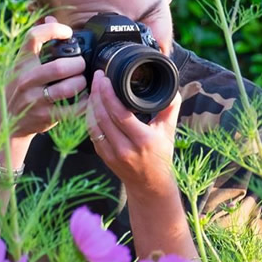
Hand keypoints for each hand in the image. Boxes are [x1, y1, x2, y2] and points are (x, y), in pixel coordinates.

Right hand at [0, 16, 87, 138]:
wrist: (6, 122)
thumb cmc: (20, 89)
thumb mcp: (22, 66)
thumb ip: (37, 44)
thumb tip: (49, 18)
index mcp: (21, 62)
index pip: (34, 37)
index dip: (54, 30)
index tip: (68, 32)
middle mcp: (26, 79)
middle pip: (60, 67)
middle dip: (78, 65)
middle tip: (81, 65)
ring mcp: (35, 99)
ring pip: (68, 88)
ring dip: (82, 83)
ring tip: (83, 82)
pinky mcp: (45, 116)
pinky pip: (74, 109)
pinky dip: (85, 102)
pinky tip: (85, 98)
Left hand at [86, 69, 181, 196]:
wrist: (150, 185)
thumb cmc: (161, 156)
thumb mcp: (168, 132)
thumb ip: (170, 108)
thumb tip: (172, 87)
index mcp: (143, 140)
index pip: (120, 114)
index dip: (108, 94)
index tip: (105, 78)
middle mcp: (125, 148)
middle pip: (103, 116)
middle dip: (97, 93)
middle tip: (97, 76)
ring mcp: (111, 154)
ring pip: (93, 124)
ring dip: (91, 104)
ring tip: (94, 87)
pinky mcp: (103, 156)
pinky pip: (92, 133)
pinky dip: (90, 117)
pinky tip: (92, 105)